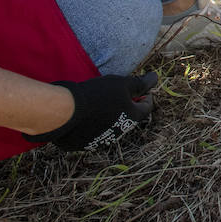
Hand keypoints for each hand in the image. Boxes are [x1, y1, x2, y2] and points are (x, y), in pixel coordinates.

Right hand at [23, 72, 157, 150]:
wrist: (65, 112)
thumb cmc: (97, 95)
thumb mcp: (121, 84)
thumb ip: (140, 83)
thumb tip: (155, 77)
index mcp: (131, 118)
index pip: (146, 107)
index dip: (147, 96)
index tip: (144, 90)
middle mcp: (120, 132)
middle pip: (129, 117)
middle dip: (129, 106)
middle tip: (123, 95)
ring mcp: (102, 140)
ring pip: (112, 125)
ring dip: (112, 115)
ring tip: (103, 103)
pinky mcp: (86, 144)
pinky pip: (95, 132)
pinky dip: (95, 123)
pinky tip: (87, 113)